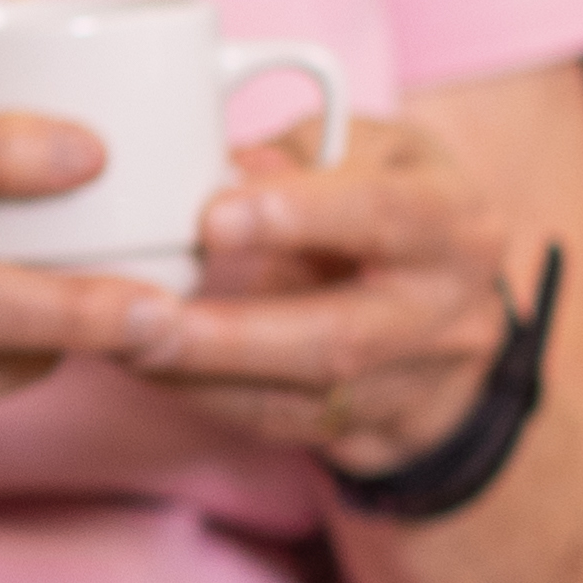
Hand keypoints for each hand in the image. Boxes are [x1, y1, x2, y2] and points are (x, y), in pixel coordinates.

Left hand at [90, 114, 537, 471]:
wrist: (459, 314)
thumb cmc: (397, 204)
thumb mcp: (377, 151)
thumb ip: (306, 151)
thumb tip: (222, 164)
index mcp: (453, 222)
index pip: (383, 216)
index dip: (300, 216)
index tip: (212, 218)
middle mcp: (447, 312)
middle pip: (339, 337)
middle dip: (232, 334)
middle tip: (141, 319)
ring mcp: (417, 384)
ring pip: (305, 400)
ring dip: (203, 378)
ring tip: (122, 346)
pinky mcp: (378, 431)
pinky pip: (286, 428)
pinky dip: (210, 400)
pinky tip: (150, 371)